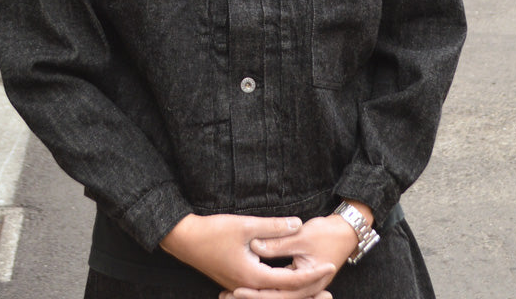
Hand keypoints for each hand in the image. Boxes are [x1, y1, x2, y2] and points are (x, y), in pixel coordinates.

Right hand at [160, 213, 334, 295]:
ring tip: (314, 284)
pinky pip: (262, 291)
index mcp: (253, 277)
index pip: (290, 281)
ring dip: (293, 291)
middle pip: (283, 295)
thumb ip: (274, 227)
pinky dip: (278, 288)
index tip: (330, 266)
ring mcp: (240, 286)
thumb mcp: (246, 226)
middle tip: (329, 285)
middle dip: (307, 289)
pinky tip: (286, 281)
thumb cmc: (213, 232)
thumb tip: (298, 224)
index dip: (312, 274)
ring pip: (273, 295)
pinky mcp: (236, 281)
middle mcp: (248, 287)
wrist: (185, 240)